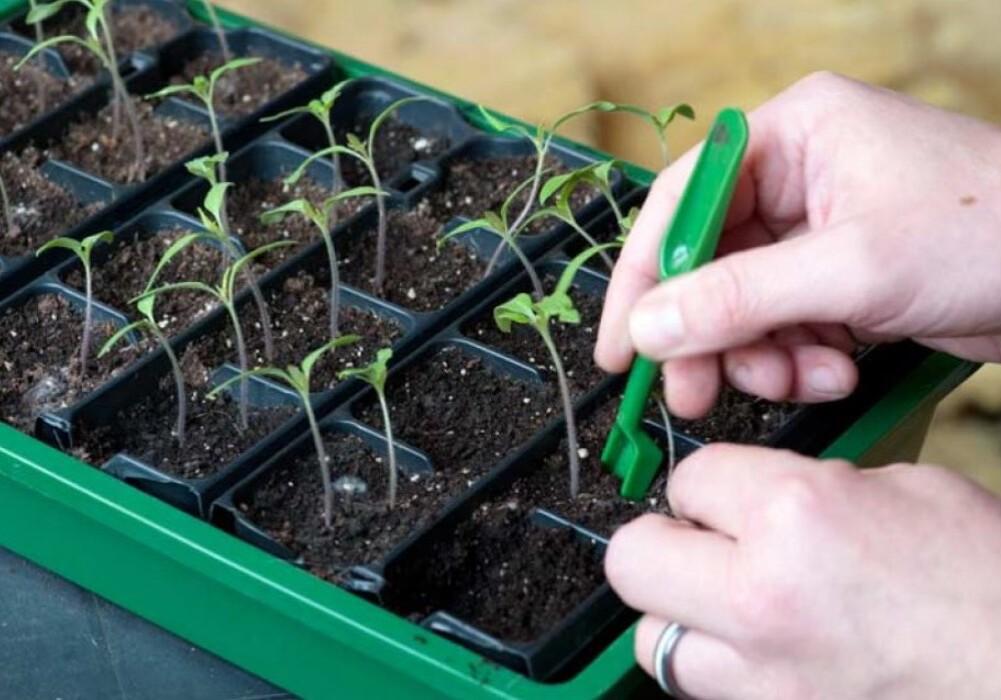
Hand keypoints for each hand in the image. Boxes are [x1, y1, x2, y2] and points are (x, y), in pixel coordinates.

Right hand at [595, 71, 1000, 417]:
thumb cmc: (991, 234)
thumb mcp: (854, 268)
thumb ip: (739, 298)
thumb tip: (647, 328)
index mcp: (792, 135)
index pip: (682, 202)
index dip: (644, 277)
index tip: (620, 346)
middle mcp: (797, 175)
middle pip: (709, 261)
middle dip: (709, 334)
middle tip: (693, 395)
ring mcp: (822, 228)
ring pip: (745, 303)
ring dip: (761, 354)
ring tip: (804, 381)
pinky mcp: (845, 274)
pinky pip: (788, 322)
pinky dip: (801, 358)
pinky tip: (838, 370)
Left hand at [605, 445, 1000, 698]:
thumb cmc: (994, 591)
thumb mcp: (910, 491)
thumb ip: (815, 486)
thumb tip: (763, 495)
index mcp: (796, 516)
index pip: (688, 479)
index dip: (710, 485)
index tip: (725, 496)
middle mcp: (761, 598)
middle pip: (632, 559)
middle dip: (661, 543)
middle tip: (698, 544)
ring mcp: (763, 679)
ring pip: (652, 642)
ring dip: (679, 617)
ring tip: (728, 607)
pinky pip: (704, 694)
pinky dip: (720, 670)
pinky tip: (764, 653)